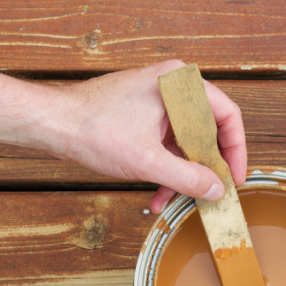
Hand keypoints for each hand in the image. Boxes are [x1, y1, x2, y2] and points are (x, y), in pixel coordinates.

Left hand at [48, 60, 246, 213]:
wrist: (49, 122)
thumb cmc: (90, 127)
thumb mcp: (146, 161)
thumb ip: (187, 177)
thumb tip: (217, 190)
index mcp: (179, 84)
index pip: (227, 115)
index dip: (236, 151)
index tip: (233, 178)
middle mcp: (172, 87)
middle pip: (208, 131)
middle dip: (205, 168)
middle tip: (209, 194)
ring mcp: (157, 101)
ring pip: (185, 141)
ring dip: (182, 174)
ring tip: (174, 202)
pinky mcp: (143, 115)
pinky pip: (166, 144)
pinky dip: (165, 168)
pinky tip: (158, 194)